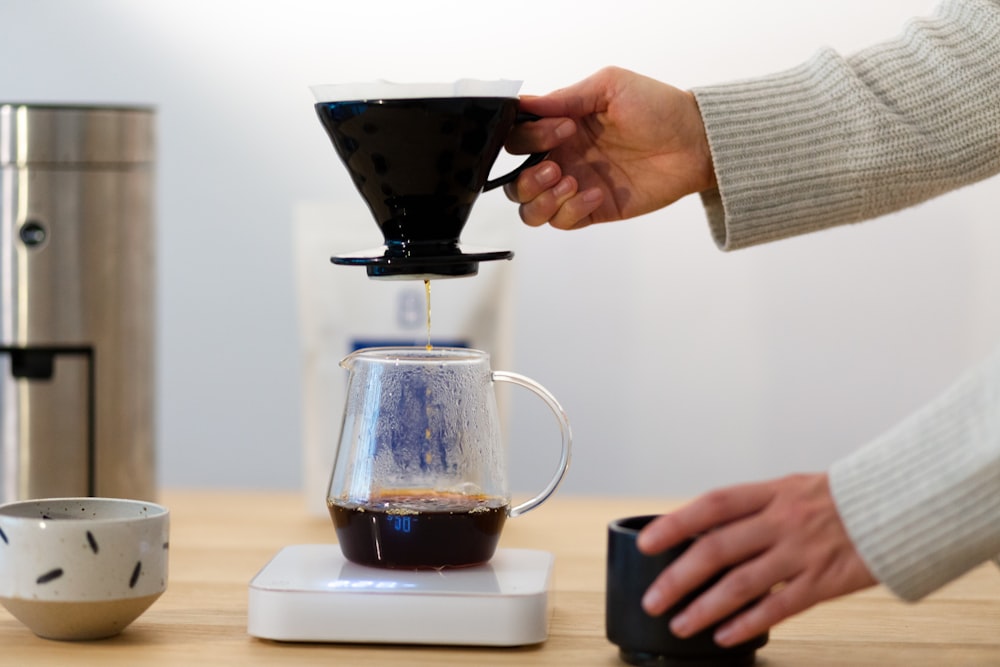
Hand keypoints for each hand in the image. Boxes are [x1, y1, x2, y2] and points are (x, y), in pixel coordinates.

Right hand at [503, 66, 714, 229]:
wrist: (694, 142)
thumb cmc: (658, 108)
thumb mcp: (610, 87)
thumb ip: (566, 97)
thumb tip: (525, 102)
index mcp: (560, 127)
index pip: (518, 139)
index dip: (530, 138)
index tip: (564, 129)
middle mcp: (563, 158)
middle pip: (515, 181)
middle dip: (528, 177)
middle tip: (557, 165)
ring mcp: (576, 186)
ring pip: (530, 209)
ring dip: (541, 199)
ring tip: (570, 182)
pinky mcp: (593, 209)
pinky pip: (562, 221)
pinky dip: (572, 210)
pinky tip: (597, 192)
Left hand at [636, 473, 876, 646]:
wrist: (899, 506)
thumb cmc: (835, 500)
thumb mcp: (790, 489)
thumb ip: (751, 510)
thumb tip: (701, 532)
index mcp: (771, 493)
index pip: (712, 505)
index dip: (676, 524)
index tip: (646, 544)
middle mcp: (782, 521)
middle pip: (718, 549)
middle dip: (678, 577)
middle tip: (652, 600)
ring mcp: (803, 552)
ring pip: (742, 584)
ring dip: (705, 608)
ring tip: (679, 625)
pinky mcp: (824, 582)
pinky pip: (779, 607)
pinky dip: (748, 624)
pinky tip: (724, 636)